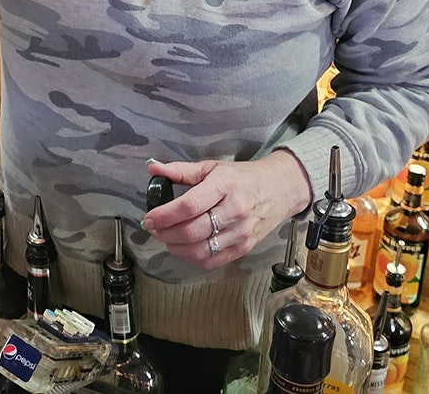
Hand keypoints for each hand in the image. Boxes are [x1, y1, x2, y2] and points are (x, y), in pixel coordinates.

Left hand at [141, 150, 311, 268]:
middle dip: (164, 233)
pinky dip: (192, 257)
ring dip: (176, 248)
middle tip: (153, 228)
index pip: (188, 206)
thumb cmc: (243, 178)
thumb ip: (180, 170)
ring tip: (166, 238)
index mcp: (224, 186)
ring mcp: (240, 232)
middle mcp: (234, 211)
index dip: (164, 215)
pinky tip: (185, 247)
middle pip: (191, 231)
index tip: (149, 217)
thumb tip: (153, 168)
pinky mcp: (244, 247)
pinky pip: (212, 260)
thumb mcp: (212, 167)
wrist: (280, 189)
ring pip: (199, 250)